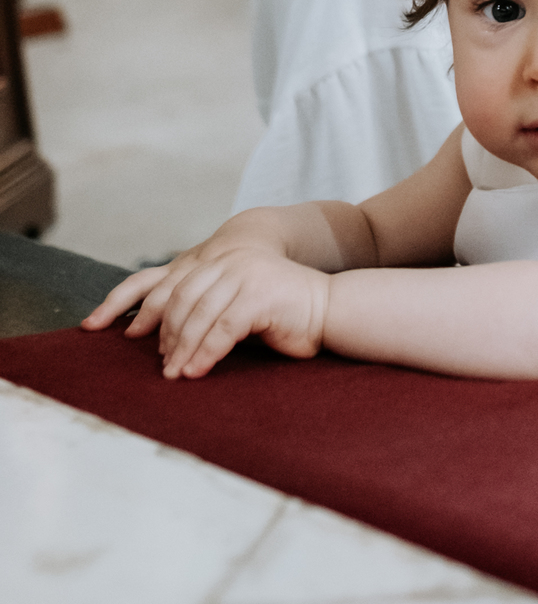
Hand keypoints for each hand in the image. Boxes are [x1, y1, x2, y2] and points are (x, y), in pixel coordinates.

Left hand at [83, 238, 329, 378]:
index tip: (111, 330)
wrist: (327, 310)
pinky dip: (206, 353)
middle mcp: (228, 261)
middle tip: (161, 365)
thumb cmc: (280, 315)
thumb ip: (206, 312)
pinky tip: (197, 372)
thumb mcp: (235, 307)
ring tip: (174, 375)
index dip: (135, 306)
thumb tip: (164, 345)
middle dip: (165, 335)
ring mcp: (243, 274)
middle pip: (179, 299)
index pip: (166, 281)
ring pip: (198, 316)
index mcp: (218, 260)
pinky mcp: (258, 294)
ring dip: (183, 350)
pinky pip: (223, 329)